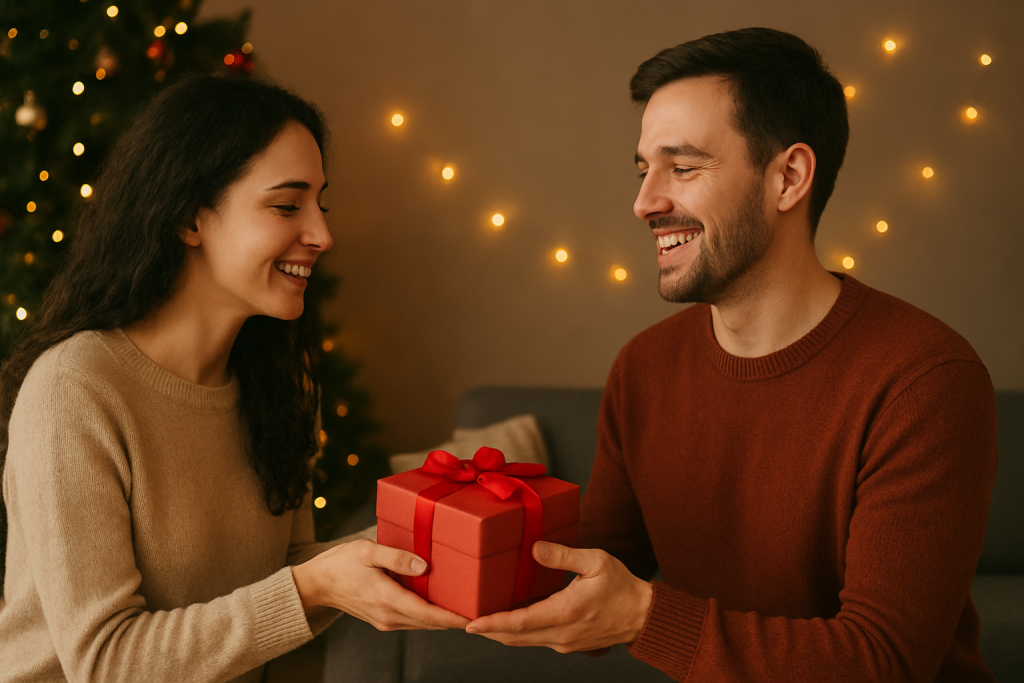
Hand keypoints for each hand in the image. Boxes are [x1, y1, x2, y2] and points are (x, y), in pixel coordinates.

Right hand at [291, 539, 469, 630]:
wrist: (317, 584)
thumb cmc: (341, 563)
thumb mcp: (368, 551)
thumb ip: (397, 557)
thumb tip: (424, 564)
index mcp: (387, 599)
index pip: (429, 614)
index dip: (454, 618)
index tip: (476, 618)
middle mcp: (389, 616)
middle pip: (431, 623)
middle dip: (456, 619)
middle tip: (482, 611)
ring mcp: (386, 621)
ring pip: (423, 623)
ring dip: (444, 618)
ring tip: (469, 608)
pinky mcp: (384, 620)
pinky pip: (414, 620)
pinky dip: (430, 616)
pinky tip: (442, 604)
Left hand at [465, 542, 652, 652]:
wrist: (642, 616)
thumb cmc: (621, 586)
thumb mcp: (596, 561)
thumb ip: (563, 555)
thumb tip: (535, 547)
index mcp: (565, 613)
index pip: (520, 623)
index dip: (492, 624)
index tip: (470, 623)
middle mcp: (560, 634)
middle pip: (514, 637)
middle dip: (485, 631)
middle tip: (460, 621)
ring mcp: (563, 643)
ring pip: (522, 642)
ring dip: (498, 633)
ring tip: (476, 621)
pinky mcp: (566, 644)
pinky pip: (534, 640)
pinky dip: (515, 633)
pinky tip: (505, 621)